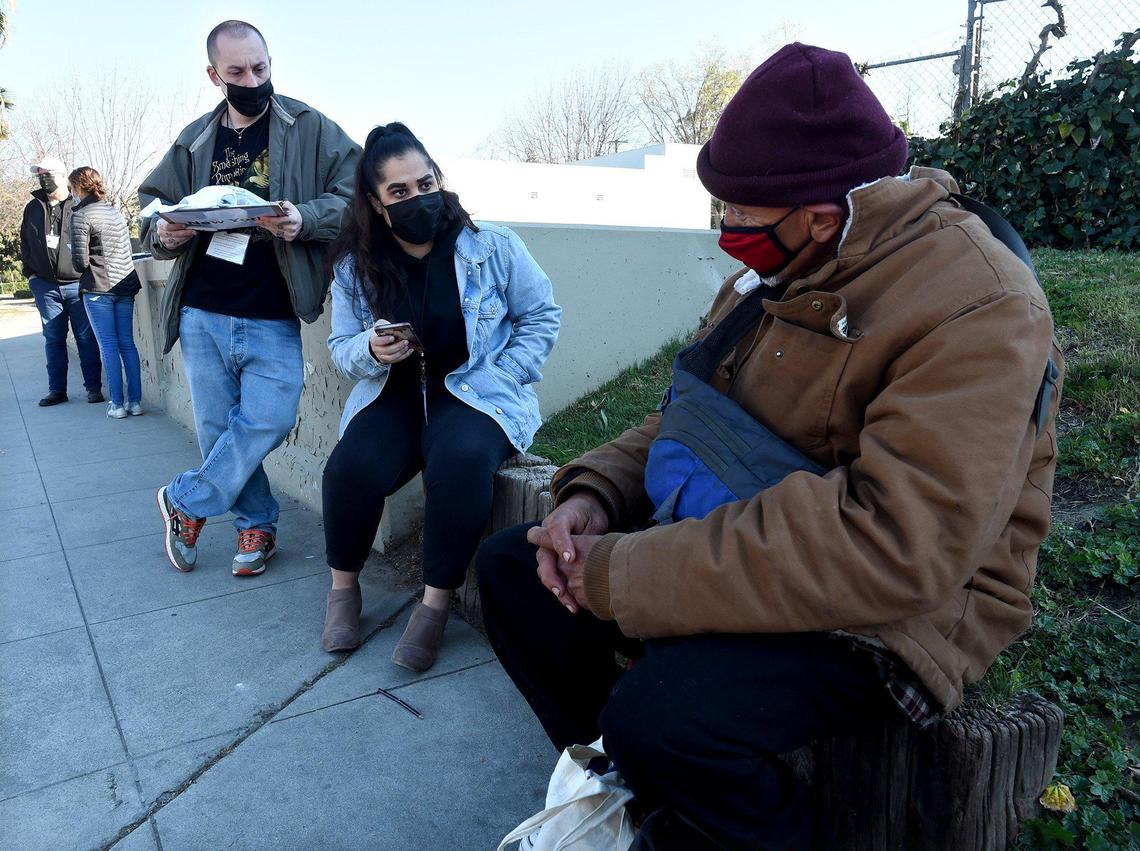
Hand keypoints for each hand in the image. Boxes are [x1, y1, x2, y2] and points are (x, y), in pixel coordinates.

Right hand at [156, 217, 193, 249]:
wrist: (166, 231)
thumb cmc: (170, 223)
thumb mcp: (171, 218)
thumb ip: (176, 218)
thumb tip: (186, 218)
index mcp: (160, 224)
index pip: (166, 226)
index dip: (176, 226)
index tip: (184, 225)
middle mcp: (161, 232)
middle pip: (172, 233)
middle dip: (184, 232)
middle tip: (193, 230)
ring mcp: (164, 239)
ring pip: (176, 240)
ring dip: (186, 236)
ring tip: (192, 233)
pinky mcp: (169, 245)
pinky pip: (177, 244)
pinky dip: (184, 240)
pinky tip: (189, 237)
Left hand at [256, 200, 302, 241]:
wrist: (301, 222)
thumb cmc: (294, 213)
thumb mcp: (289, 205)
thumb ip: (280, 204)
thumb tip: (271, 204)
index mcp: (293, 219)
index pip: (279, 220)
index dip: (269, 219)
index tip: (262, 217)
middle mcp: (292, 228)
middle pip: (275, 226)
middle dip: (265, 223)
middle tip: (258, 219)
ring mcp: (290, 234)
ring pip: (275, 231)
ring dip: (266, 226)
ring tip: (260, 222)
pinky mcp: (288, 238)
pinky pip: (277, 235)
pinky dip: (271, 230)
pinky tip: (267, 226)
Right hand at [368, 318, 414, 364]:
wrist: (378, 339)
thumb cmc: (381, 331)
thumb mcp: (381, 325)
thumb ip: (386, 325)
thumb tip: (394, 328)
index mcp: (374, 340)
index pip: (377, 341)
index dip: (385, 340)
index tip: (393, 337)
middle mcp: (377, 350)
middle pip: (387, 350)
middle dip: (397, 346)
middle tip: (405, 341)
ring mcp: (382, 356)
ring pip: (392, 357)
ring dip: (401, 351)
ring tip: (408, 345)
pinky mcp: (389, 360)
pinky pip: (397, 359)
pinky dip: (405, 355)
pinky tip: (410, 349)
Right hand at [527, 492, 609, 612]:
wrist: (591, 517)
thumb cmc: (581, 513)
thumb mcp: (573, 516)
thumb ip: (565, 531)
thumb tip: (566, 558)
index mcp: (548, 529)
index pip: (546, 537)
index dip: (559, 546)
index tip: (570, 558)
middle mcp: (547, 546)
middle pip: (544, 565)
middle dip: (552, 579)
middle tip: (561, 591)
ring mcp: (554, 559)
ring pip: (550, 578)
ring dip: (559, 591)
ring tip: (570, 605)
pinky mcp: (563, 570)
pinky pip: (560, 584)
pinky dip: (567, 596)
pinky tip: (575, 606)